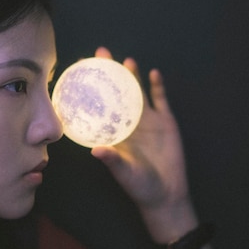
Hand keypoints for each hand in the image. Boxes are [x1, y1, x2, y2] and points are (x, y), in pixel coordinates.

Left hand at [90, 47, 190, 218]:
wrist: (167, 194)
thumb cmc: (140, 186)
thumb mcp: (125, 173)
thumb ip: (112, 160)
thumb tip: (96, 150)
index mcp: (114, 132)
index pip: (99, 106)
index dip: (91, 90)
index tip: (80, 73)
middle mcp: (128, 122)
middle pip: (117, 93)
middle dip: (110, 74)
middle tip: (101, 54)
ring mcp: (148, 120)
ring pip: (138, 92)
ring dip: (132, 76)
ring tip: (126, 61)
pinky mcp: (166, 121)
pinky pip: (161, 99)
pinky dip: (157, 86)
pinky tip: (152, 73)